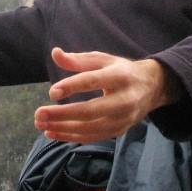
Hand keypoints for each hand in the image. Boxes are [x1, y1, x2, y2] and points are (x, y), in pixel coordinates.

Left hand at [34, 47, 182, 142]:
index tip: (51, 92)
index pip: (94, 81)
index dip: (72, 87)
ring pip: (89, 128)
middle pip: (90, 111)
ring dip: (62, 128)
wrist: (152, 88)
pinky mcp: (119, 131)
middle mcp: (124, 99)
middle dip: (62, 114)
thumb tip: (55, 53)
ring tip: (40, 124)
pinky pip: (92, 137)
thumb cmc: (122, 70)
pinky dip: (70, 137)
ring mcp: (123, 118)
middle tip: (38, 113)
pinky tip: (52, 133)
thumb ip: (78, 60)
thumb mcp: (103, 59)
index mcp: (120, 76)